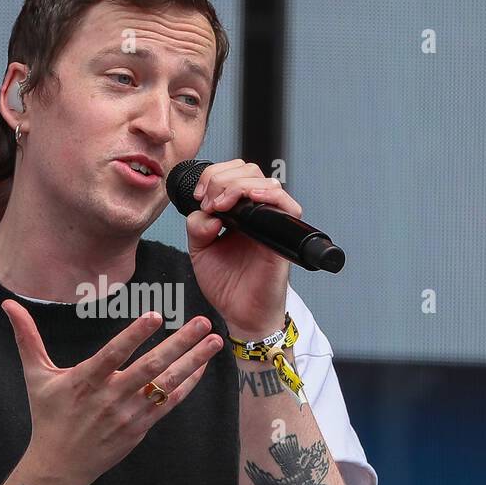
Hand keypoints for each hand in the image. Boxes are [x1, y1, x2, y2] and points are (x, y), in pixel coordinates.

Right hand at [0, 300, 224, 484]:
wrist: (59, 466)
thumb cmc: (47, 417)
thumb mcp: (35, 376)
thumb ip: (26, 338)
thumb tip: (7, 304)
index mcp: (84, 382)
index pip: (113, 355)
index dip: (134, 336)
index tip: (155, 316)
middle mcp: (110, 398)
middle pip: (150, 367)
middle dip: (179, 343)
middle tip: (201, 321)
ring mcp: (128, 414)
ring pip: (166, 384)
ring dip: (193, 361)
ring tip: (214, 340)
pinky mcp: (141, 427)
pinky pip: (169, 403)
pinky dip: (188, 384)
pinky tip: (202, 366)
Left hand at [184, 159, 301, 338]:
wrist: (240, 314)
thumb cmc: (227, 285)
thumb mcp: (199, 250)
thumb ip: (197, 226)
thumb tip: (209, 212)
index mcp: (238, 212)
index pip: (234, 173)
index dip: (214, 176)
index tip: (199, 196)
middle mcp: (257, 214)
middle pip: (249, 170)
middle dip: (222, 179)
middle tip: (209, 202)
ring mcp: (271, 223)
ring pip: (266, 182)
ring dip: (238, 186)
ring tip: (220, 206)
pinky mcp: (282, 237)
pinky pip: (288, 206)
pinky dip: (268, 196)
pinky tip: (248, 200)